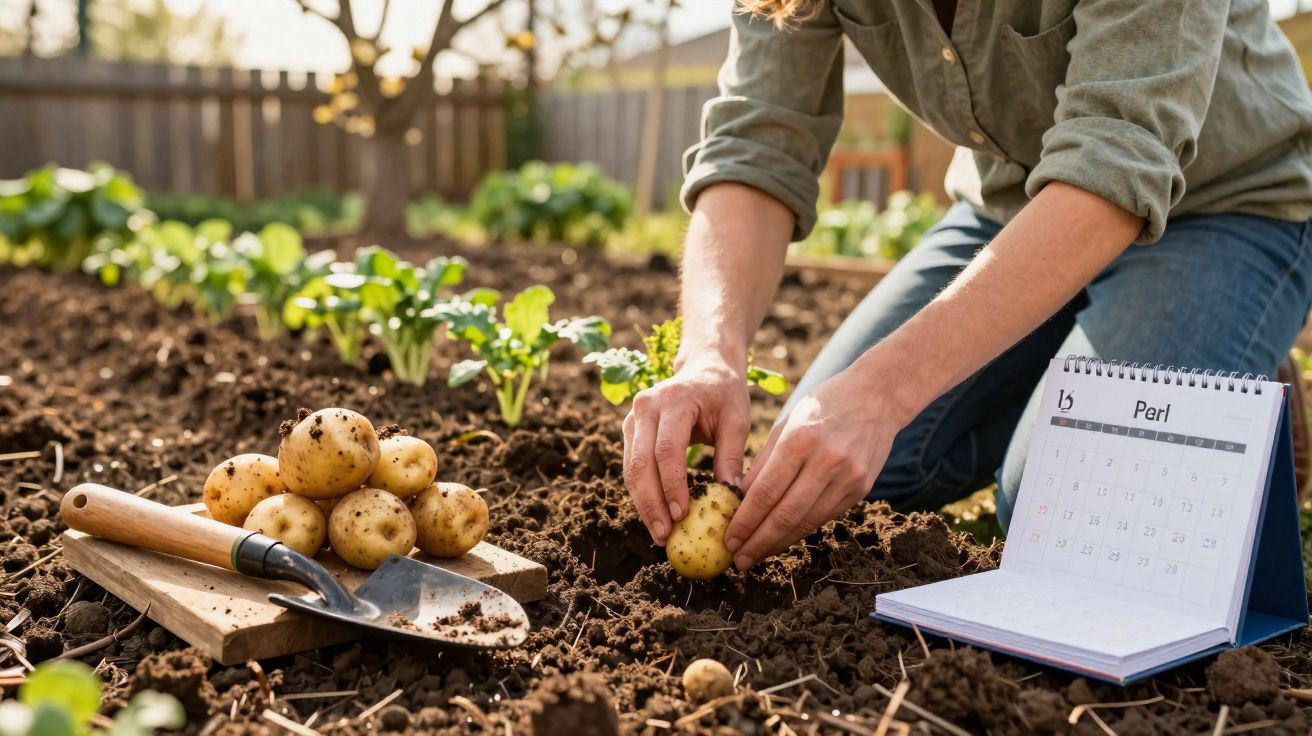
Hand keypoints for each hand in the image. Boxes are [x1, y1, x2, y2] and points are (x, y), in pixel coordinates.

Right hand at [623, 357, 750, 544]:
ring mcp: (633, 417)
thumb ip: (732, 455)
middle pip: (641, 462)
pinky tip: (655, 515)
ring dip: (643, 503)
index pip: (666, 450)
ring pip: (631, 468)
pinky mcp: (630, 429)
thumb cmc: (725, 393)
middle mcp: (646, 407)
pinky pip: (632, 466)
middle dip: (651, 503)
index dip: (671, 485)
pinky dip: (642, 493)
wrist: (705, 368)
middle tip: (664, 535)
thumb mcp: (737, 419)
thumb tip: (730, 495)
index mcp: (674, 400)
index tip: (682, 515)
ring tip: (659, 533)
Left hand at [724, 367, 903, 569]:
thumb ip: (764, 463)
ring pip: (807, 522)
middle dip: (758, 542)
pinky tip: (783, 538)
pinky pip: (824, 517)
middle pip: (785, 515)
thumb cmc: (823, 406)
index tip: (728, 540)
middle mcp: (826, 461)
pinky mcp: (861, 489)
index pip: (765, 492)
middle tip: (739, 561)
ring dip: (779, 543)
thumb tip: (740, 502)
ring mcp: (847, 478)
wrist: (877, 398)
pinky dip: (801, 530)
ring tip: (757, 555)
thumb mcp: (787, 423)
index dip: (745, 522)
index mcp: (800, 440)